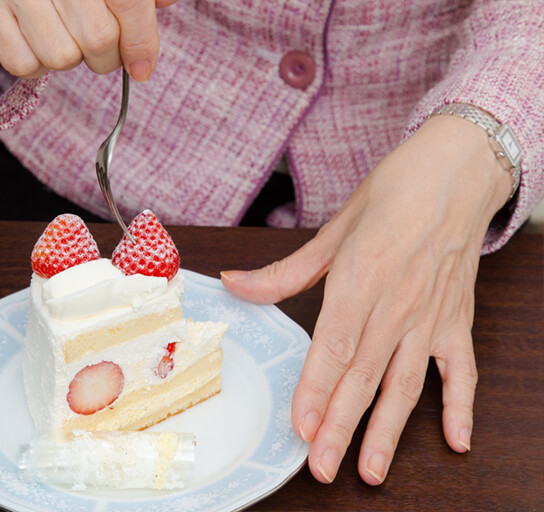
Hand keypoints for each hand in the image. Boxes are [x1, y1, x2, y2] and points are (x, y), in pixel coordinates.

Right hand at [0, 0, 178, 79]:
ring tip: (62, 35)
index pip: (127, 3)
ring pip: (62, 58)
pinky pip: (24, 65)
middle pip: (98, 39)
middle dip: (107, 56)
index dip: (141, 41)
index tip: (142, 67)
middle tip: (100, 47)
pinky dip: (36, 65)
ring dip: (70, 58)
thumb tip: (165, 4)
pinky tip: (35, 40)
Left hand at [222, 115, 511, 483]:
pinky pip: (460, 369)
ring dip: (389, 430)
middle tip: (323, 468)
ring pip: (407, 382)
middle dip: (341, 425)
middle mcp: (396, 304)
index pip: (333, 346)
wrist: (456, 171)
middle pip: (364, 375)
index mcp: (360, 278)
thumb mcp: (333, 230)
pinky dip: (460, 405)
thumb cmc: (393, 194)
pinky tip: (455, 440)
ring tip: (372, 470)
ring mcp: (430, 316)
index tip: (300, 426)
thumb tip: (234, 284)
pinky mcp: (457, 319)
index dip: (315, 389)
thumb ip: (284, 271)